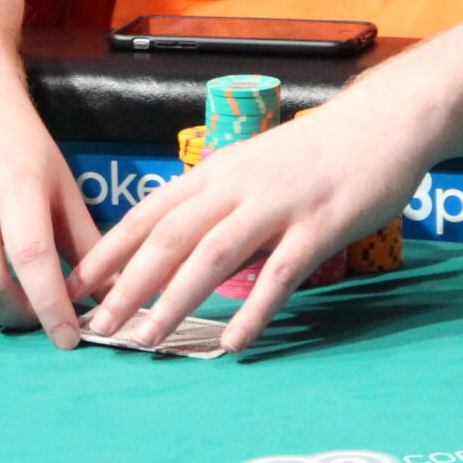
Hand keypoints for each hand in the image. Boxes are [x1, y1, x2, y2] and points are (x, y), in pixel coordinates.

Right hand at [0, 91, 99, 347]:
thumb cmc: (20, 147)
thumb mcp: (61, 185)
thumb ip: (85, 242)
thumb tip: (115, 294)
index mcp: (15, 186)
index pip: (31, 259)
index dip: (51, 307)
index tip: (68, 338)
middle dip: (16, 316)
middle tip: (37, 316)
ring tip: (5, 304)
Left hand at [68, 90, 429, 353]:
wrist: (384, 120)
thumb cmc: (316, 151)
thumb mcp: (254, 165)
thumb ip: (218, 200)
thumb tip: (177, 244)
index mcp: (218, 172)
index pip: (150, 213)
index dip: (110, 251)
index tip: (77, 285)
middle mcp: (239, 185)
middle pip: (170, 237)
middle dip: (129, 285)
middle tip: (101, 326)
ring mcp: (279, 204)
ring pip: (213, 255)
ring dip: (175, 301)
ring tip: (148, 341)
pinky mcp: (320, 224)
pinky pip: (281, 274)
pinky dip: (254, 309)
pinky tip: (235, 342)